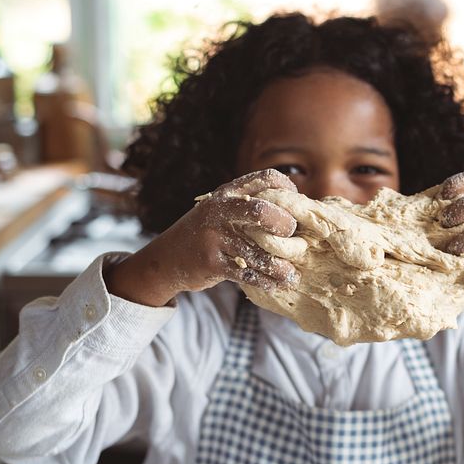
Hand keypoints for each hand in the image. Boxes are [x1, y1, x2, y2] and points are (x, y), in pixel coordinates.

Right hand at [106, 169, 300, 306]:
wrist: (167, 259)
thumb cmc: (208, 234)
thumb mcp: (222, 212)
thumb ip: (250, 208)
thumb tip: (296, 215)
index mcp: (228, 193)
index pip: (266, 179)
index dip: (288, 191)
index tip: (297, 209)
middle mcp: (220, 210)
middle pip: (261, 210)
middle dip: (284, 225)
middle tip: (295, 240)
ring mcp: (214, 236)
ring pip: (257, 251)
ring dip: (280, 266)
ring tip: (292, 274)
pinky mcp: (211, 262)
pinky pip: (246, 274)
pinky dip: (265, 280)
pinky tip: (276, 284)